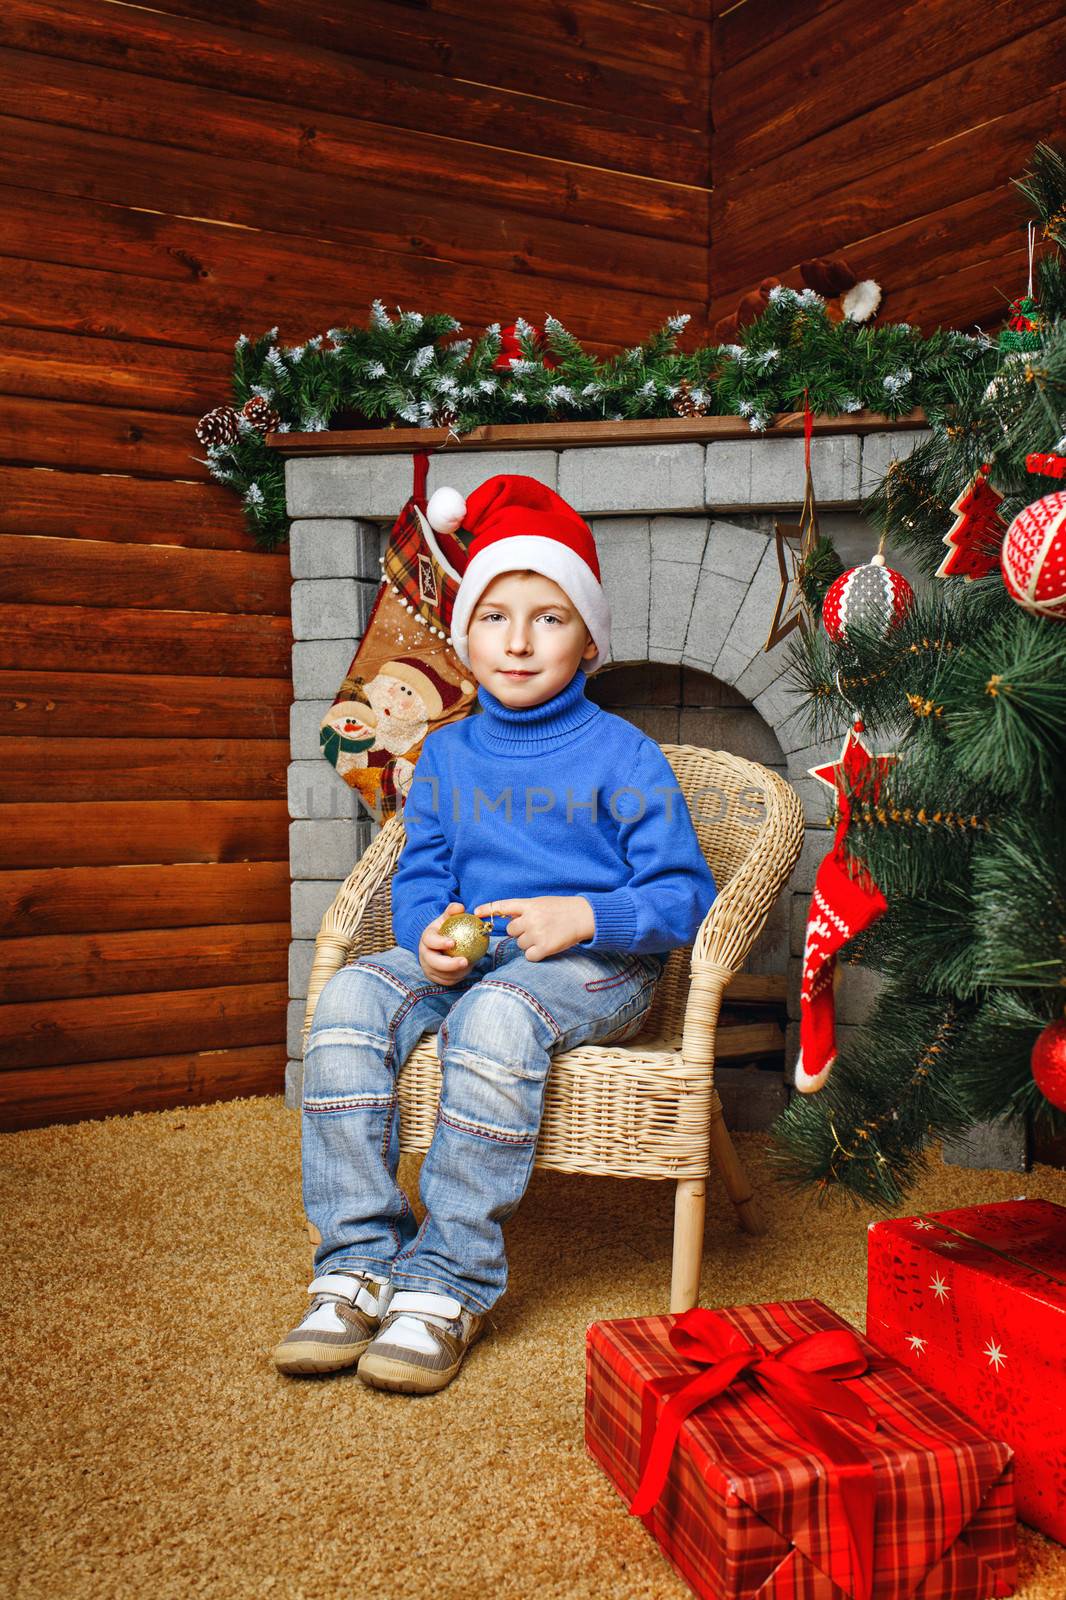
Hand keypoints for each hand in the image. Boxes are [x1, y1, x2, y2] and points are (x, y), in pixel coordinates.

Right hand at [418, 902, 471, 985]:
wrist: (436, 943)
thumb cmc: (445, 929)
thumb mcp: (447, 918)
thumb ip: (452, 911)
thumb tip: (460, 907)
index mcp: (426, 939)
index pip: (430, 941)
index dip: (440, 943)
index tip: (453, 943)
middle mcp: (424, 954)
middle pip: (433, 962)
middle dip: (449, 964)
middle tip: (465, 961)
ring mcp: (428, 967)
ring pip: (441, 974)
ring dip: (456, 972)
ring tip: (470, 965)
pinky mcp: (433, 977)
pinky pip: (445, 981)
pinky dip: (456, 978)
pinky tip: (466, 971)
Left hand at [473, 896, 594, 961]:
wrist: (584, 916)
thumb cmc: (563, 909)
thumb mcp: (542, 903)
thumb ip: (524, 910)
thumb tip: (506, 917)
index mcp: (529, 904)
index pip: (504, 905)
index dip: (488, 909)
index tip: (476, 912)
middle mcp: (531, 918)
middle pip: (511, 930)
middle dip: (520, 932)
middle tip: (537, 929)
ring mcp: (537, 933)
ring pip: (520, 944)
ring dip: (529, 943)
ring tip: (545, 935)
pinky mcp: (545, 947)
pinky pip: (529, 956)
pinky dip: (536, 954)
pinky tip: (547, 946)